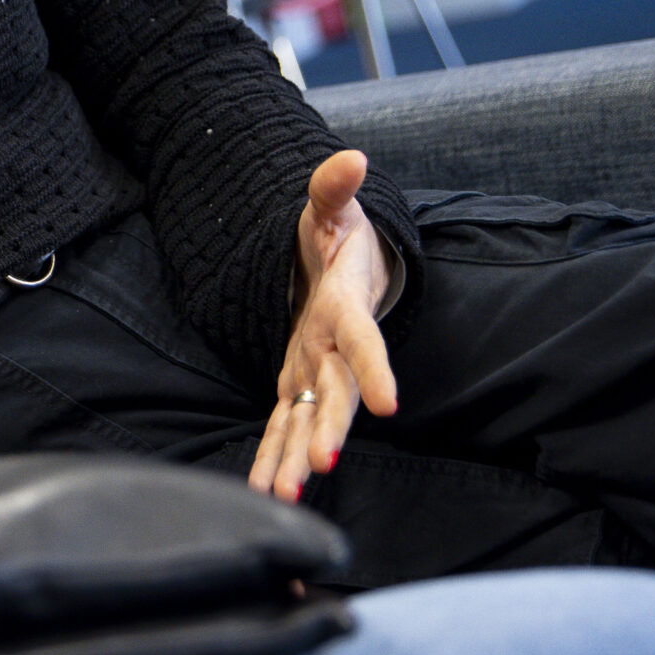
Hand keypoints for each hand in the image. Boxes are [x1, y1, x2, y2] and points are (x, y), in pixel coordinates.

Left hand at [248, 150, 398, 501]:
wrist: (347, 266)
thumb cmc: (340, 236)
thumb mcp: (332, 207)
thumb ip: (334, 187)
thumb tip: (351, 157)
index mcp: (344, 307)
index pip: (364, 341)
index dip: (375, 371)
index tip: (389, 407)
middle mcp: (333, 346)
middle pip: (336, 393)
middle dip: (330, 427)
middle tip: (324, 464)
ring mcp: (315, 367)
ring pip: (310, 418)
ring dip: (298, 456)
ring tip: (286, 496)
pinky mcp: (297, 380)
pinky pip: (285, 421)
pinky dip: (275, 455)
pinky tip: (266, 490)